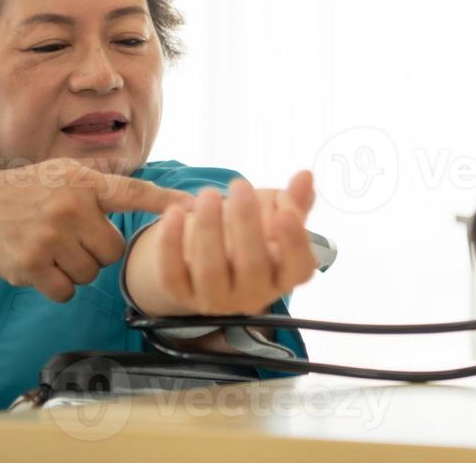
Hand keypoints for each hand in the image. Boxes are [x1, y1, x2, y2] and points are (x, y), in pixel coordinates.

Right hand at [0, 157, 193, 302]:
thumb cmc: (32, 191)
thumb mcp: (68, 173)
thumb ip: (106, 187)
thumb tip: (163, 202)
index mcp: (84, 183)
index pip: (134, 192)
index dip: (166, 202)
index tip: (195, 208)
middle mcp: (70, 207)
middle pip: (113, 251)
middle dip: (98, 251)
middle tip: (73, 237)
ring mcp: (50, 236)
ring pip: (90, 274)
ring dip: (77, 269)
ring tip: (53, 247)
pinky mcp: (31, 265)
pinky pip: (66, 292)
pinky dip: (58, 286)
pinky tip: (41, 266)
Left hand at [142, 171, 316, 315]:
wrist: (207, 262)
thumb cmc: (250, 238)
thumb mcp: (273, 219)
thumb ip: (292, 200)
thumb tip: (305, 176)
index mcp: (283, 276)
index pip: (299, 268)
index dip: (294, 241)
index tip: (285, 209)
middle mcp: (253, 295)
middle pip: (253, 267)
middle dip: (246, 223)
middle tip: (239, 184)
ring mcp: (216, 300)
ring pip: (211, 271)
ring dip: (209, 229)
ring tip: (208, 194)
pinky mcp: (181, 295)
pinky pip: (172, 276)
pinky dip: (171, 245)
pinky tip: (174, 213)